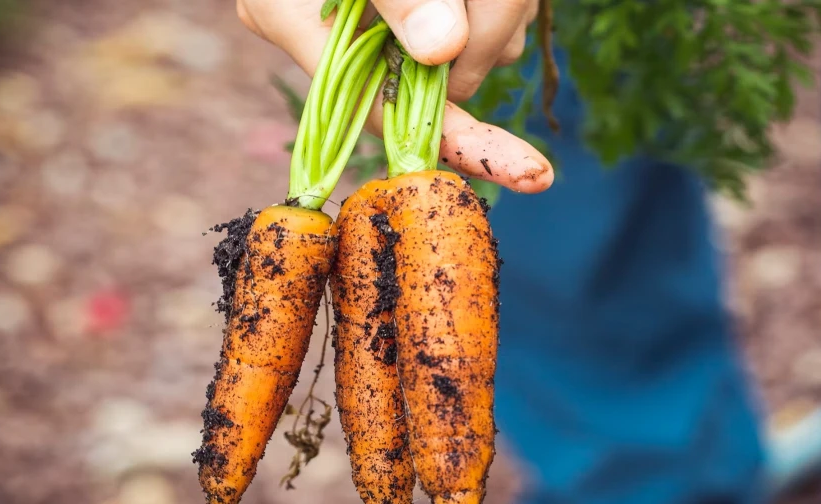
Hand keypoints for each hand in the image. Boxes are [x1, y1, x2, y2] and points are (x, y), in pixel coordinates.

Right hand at [237, 0, 552, 192]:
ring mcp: (374, 22)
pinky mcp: (413, 10)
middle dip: (487, 39)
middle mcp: (331, 33)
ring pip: (468, 48)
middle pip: (437, 79)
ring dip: (499, 11)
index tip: (527, 170)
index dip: (459, 140)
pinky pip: (474, 23)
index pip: (384, 110)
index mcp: (293, 21)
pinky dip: (496, 0)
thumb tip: (441, 51)